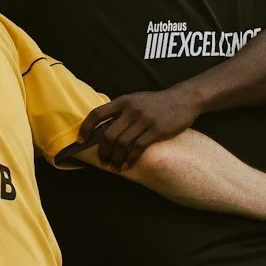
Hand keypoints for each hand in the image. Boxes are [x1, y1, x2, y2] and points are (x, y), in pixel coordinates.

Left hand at [75, 89, 197, 168]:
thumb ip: (121, 111)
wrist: (185, 99)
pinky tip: (126, 165)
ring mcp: (144, 120)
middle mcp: (131, 110)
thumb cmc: (157, 103)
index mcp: (123, 101)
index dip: (86, 128)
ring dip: (115, 158)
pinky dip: (130, 159)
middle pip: (108, 134)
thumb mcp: (136, 100)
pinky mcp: (157, 130)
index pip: (97, 114)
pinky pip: (138, 147)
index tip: (80, 141)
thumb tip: (102, 127)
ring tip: (114, 167)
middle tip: (102, 161)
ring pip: (122, 143)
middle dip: (103, 151)